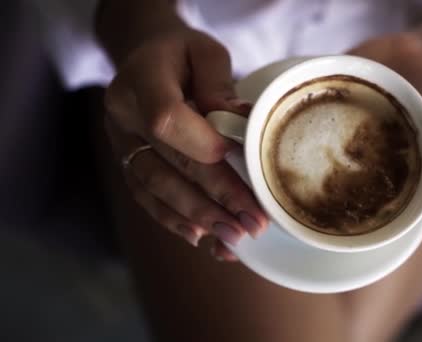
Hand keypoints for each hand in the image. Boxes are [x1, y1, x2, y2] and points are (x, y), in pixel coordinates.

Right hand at [104, 25, 266, 260]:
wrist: (145, 58)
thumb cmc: (181, 54)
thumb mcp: (204, 52)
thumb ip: (219, 85)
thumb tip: (242, 123)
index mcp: (140, 80)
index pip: (166, 119)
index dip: (202, 144)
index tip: (241, 164)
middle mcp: (122, 116)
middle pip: (167, 164)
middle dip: (214, 198)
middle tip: (251, 224)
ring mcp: (121, 143)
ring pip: (155, 188)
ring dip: (196, 217)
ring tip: (233, 238)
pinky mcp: (127, 163)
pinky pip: (146, 197)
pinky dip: (175, 220)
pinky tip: (203, 238)